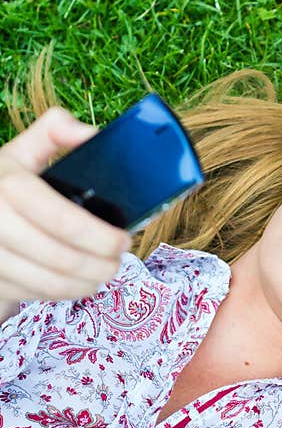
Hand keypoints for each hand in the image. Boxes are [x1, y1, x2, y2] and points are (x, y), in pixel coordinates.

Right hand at [0, 107, 130, 309]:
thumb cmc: (2, 182)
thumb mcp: (20, 153)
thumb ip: (52, 133)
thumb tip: (89, 134)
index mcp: (9, 186)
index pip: (63, 220)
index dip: (100, 236)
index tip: (124, 241)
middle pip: (61, 258)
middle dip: (99, 266)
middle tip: (117, 263)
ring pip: (48, 283)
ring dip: (84, 284)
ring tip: (102, 275)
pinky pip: (31, 294)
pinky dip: (59, 293)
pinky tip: (75, 284)